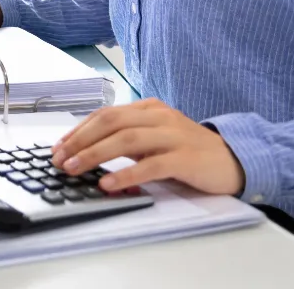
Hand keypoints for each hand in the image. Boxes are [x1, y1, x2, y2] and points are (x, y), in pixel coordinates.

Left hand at [51, 98, 245, 195]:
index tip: (59, 147)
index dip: (79, 130)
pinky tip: (108, 185)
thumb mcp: (155, 138)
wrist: (234, 158)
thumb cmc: (189, 151)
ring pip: (126, 139)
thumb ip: (128, 139)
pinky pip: (151, 165)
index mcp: (149, 109)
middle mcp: (159, 117)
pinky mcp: (185, 158)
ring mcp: (173, 136)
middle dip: (80, 141)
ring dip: (95, 155)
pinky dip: (126, 174)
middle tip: (59, 159)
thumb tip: (88, 151)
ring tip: (74, 169)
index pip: (105, 114)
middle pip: (111, 122)